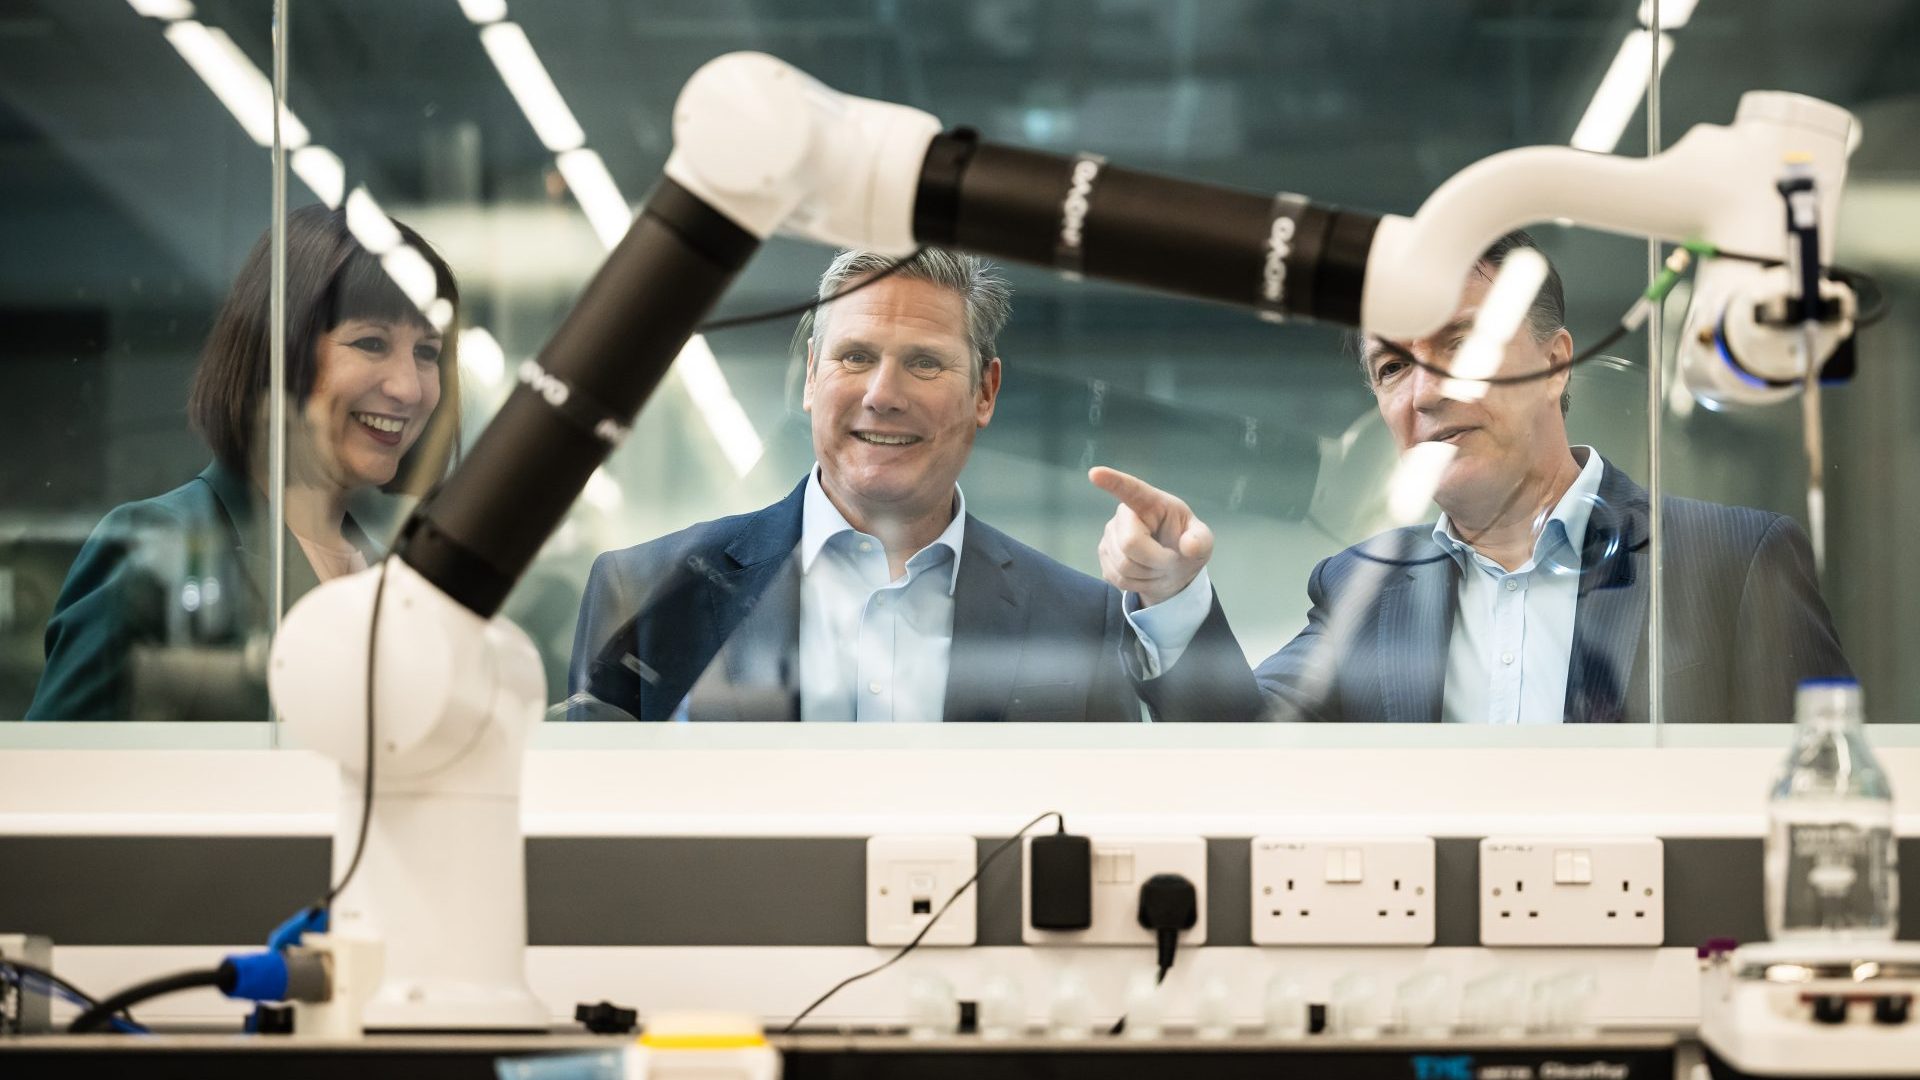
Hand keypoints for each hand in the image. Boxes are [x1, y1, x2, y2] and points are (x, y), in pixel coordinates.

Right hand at [1089, 466, 1212, 606]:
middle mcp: (1124, 515)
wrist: (1171, 570)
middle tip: (1171, 561)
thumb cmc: (1185, 546)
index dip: (1112, 481)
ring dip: (1148, 574)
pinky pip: (1117, 577)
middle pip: (1130, 543)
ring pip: (1123, 565)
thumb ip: (1200, 541)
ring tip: (1159, 567)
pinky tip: (1146, 574)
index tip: (1095, 473)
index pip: (1130, 489)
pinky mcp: (1104, 555)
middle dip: (1155, 560)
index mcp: (1151, 502)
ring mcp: (1110, 535)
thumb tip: (1189, 546)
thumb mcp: (1203, 542)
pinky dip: (1137, 584)